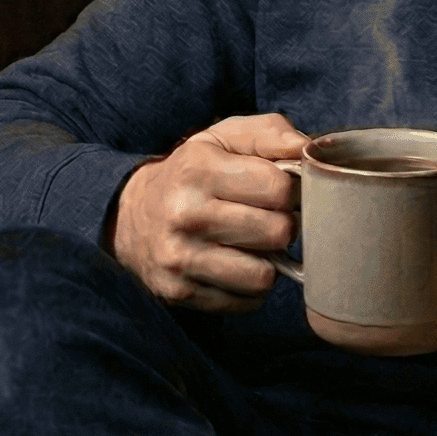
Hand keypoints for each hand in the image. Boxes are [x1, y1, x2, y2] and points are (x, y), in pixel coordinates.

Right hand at [106, 113, 306, 311]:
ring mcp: (179, 258)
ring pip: (264, 275)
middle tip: (268, 219)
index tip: (278, 191)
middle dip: (282, 226)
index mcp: (198, 169)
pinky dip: (249, 287)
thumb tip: (306, 149)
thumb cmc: (192, 174)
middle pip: (278, 232)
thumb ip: (269, 133)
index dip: (290, 190)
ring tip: (252, 245)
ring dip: (268, 262)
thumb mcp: (223, 138)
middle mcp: (185, 214)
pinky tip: (235, 265)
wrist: (130, 216)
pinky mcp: (179, 293)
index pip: (279, 188)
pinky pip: (246, 302)